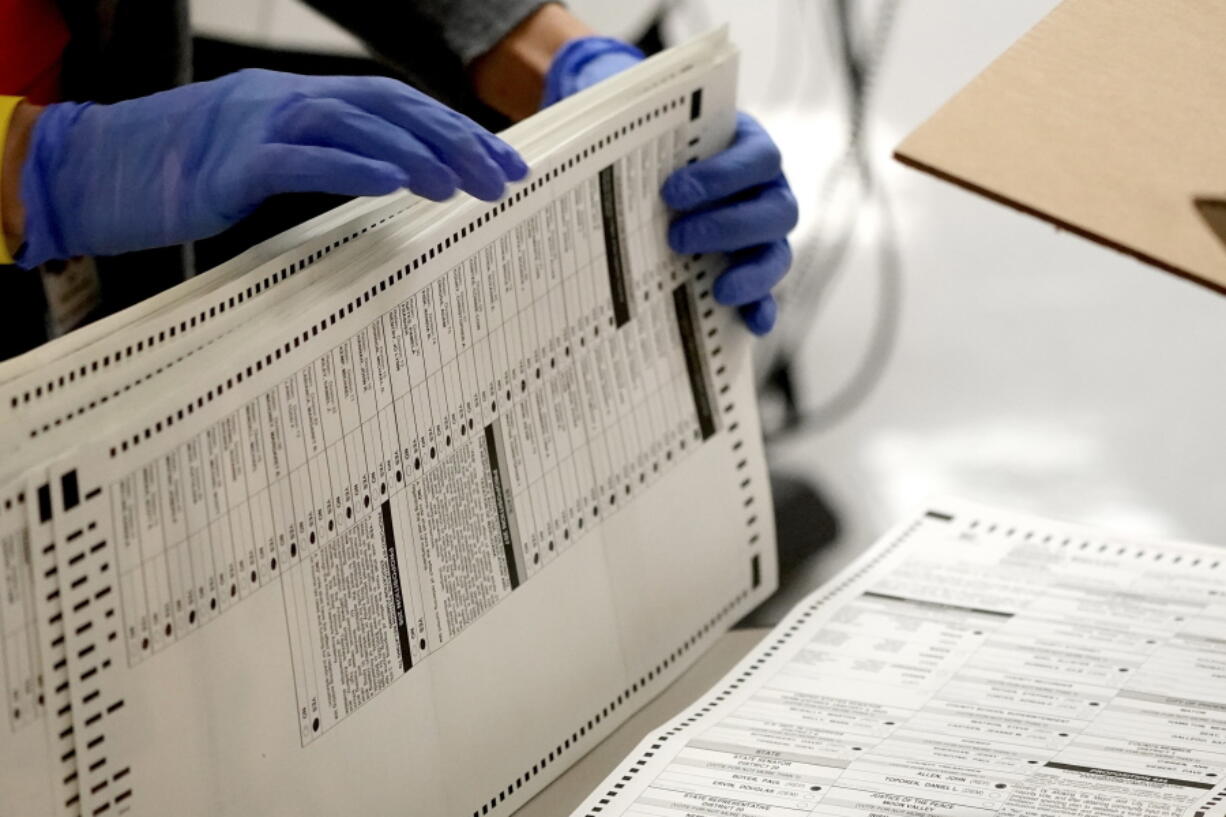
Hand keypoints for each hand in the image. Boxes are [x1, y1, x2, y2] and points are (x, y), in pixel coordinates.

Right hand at [15, 69, 527, 267]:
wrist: (99, 171)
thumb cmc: (188, 173)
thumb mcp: (270, 158)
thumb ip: (326, 158)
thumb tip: (393, 179)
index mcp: (304, 102)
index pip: (398, 107)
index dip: (456, 131)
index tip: (505, 164)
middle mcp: (289, 101)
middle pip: (389, 108)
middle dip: (454, 141)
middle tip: (503, 178)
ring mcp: (258, 126)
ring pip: (352, 123)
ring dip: (415, 152)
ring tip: (463, 184)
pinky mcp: (230, 162)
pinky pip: (299, 159)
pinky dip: (351, 166)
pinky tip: (395, 184)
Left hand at [545, 39, 797, 334]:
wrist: (650, 169)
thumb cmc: (648, 146)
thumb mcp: (633, 129)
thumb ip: (614, 129)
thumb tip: (535, 157)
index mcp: (748, 147)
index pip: (758, 158)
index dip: (723, 176)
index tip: (672, 192)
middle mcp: (766, 190)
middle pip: (776, 210)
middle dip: (728, 226)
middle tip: (676, 237)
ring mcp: (763, 235)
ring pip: (778, 254)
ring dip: (751, 272)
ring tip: (717, 289)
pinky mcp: (753, 273)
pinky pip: (768, 295)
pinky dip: (762, 309)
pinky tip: (749, 324)